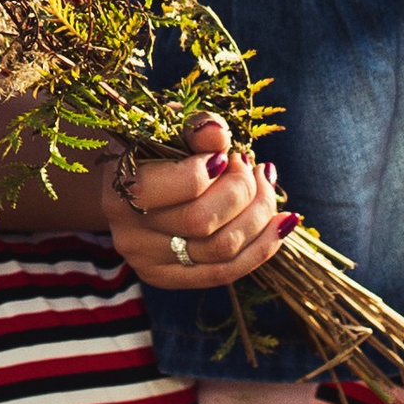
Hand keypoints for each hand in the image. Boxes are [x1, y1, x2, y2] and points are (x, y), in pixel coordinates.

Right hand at [103, 116, 286, 291]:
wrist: (125, 183)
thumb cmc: (150, 146)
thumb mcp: (167, 124)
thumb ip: (193, 126)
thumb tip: (218, 135)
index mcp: (121, 189)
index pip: (188, 187)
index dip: (219, 168)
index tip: (226, 154)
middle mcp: (129, 233)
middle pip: (205, 222)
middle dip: (243, 190)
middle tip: (248, 166)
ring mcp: (147, 262)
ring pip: (222, 251)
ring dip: (259, 216)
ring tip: (265, 186)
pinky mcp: (168, 279)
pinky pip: (225, 273)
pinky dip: (262, 247)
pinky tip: (282, 223)